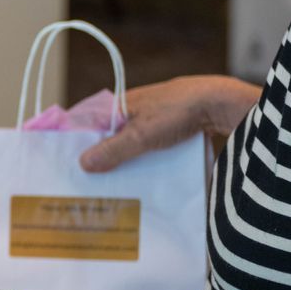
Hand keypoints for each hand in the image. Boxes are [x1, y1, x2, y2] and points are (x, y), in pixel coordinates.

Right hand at [79, 75, 259, 172]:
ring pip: (132, 144)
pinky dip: (146, 160)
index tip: (69, 164)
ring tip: (118, 185)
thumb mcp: (140, 136)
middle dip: (102, 158)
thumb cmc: (177, 112)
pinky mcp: (172, 129)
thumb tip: (83, 163)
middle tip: (93, 182)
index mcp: (120, 105)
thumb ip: (111, 150)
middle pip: (110, 136)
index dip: (77, 142)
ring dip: (126, 162)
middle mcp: (135, 110)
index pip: (88, 123)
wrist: (221, 104)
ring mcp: (155, 119)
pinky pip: (151, 147)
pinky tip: (146, 178)